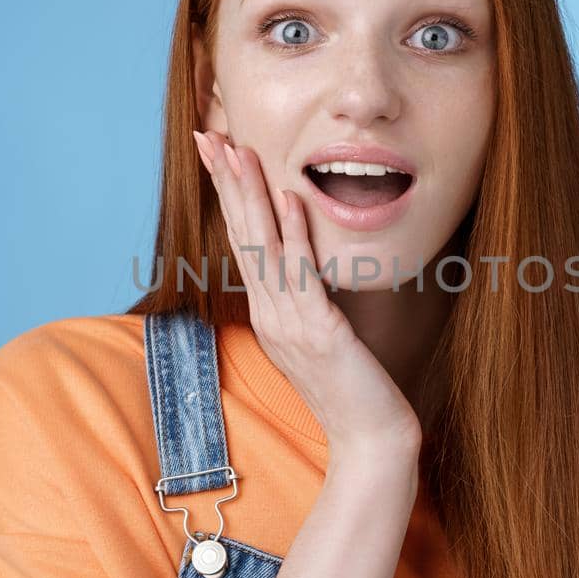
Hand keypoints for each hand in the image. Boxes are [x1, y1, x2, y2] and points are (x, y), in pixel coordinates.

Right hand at [192, 129, 421, 474]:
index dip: (229, 195)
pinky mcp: (320, 333)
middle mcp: (271, 315)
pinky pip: (303, 274)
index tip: (216, 152)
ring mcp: (290, 324)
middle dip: (225, 182)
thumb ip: (309, 304)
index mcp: (269, 315)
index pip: (243, 242)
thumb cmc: (354, 392)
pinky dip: (296, 233)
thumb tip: (305, 268)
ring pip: (264, 247)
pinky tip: (290, 197)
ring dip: (250, 195)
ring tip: (236, 150)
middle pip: (242, 236)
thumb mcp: (323, 340)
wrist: (371, 443)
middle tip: (207, 134)